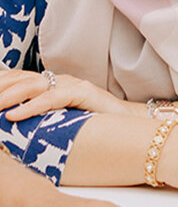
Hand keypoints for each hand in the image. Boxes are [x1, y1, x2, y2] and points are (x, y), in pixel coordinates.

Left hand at [0, 69, 129, 119]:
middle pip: (19, 78)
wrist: (135, 124)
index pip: (18, 79)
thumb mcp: (64, 120)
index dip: (1, 83)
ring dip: (6, 96)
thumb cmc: (99, 125)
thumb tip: (15, 128)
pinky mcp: (83, 92)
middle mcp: (59, 80)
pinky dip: (30, 106)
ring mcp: (71, 84)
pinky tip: (14, 116)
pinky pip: (51, 98)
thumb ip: (44, 119)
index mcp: (52, 85)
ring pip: (30, 85)